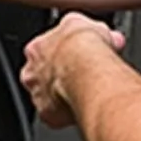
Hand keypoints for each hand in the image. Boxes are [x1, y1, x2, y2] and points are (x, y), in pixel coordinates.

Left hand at [20, 13, 125, 128]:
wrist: (88, 71)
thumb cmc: (84, 48)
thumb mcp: (91, 25)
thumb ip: (92, 31)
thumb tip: (109, 36)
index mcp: (36, 48)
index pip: (45, 50)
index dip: (65, 52)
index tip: (80, 53)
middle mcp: (31, 73)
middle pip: (44, 74)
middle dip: (62, 73)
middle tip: (83, 73)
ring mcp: (38, 95)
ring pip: (50, 96)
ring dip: (65, 93)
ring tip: (87, 91)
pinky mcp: (48, 115)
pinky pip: (59, 115)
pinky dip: (70, 112)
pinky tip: (86, 105)